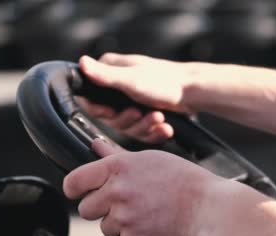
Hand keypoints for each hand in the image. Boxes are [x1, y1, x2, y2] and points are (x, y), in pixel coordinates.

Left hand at [62, 138, 224, 235]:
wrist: (208, 208)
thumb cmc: (185, 180)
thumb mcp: (150, 158)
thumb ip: (116, 155)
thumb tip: (95, 146)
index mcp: (118, 168)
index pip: (74, 182)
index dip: (75, 188)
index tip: (80, 191)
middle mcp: (117, 193)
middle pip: (85, 209)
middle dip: (100, 208)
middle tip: (123, 203)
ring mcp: (124, 219)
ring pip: (105, 227)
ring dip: (120, 223)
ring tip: (145, 212)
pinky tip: (154, 224)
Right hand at [77, 53, 196, 143]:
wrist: (194, 92)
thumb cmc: (164, 80)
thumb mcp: (131, 79)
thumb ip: (106, 76)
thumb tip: (81, 63)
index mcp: (110, 73)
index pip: (91, 99)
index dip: (101, 110)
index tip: (111, 112)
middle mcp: (118, 88)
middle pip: (111, 118)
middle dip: (129, 120)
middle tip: (143, 114)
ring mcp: (132, 102)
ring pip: (128, 127)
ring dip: (144, 127)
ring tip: (160, 119)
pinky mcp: (146, 114)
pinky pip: (143, 132)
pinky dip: (154, 132)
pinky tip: (165, 129)